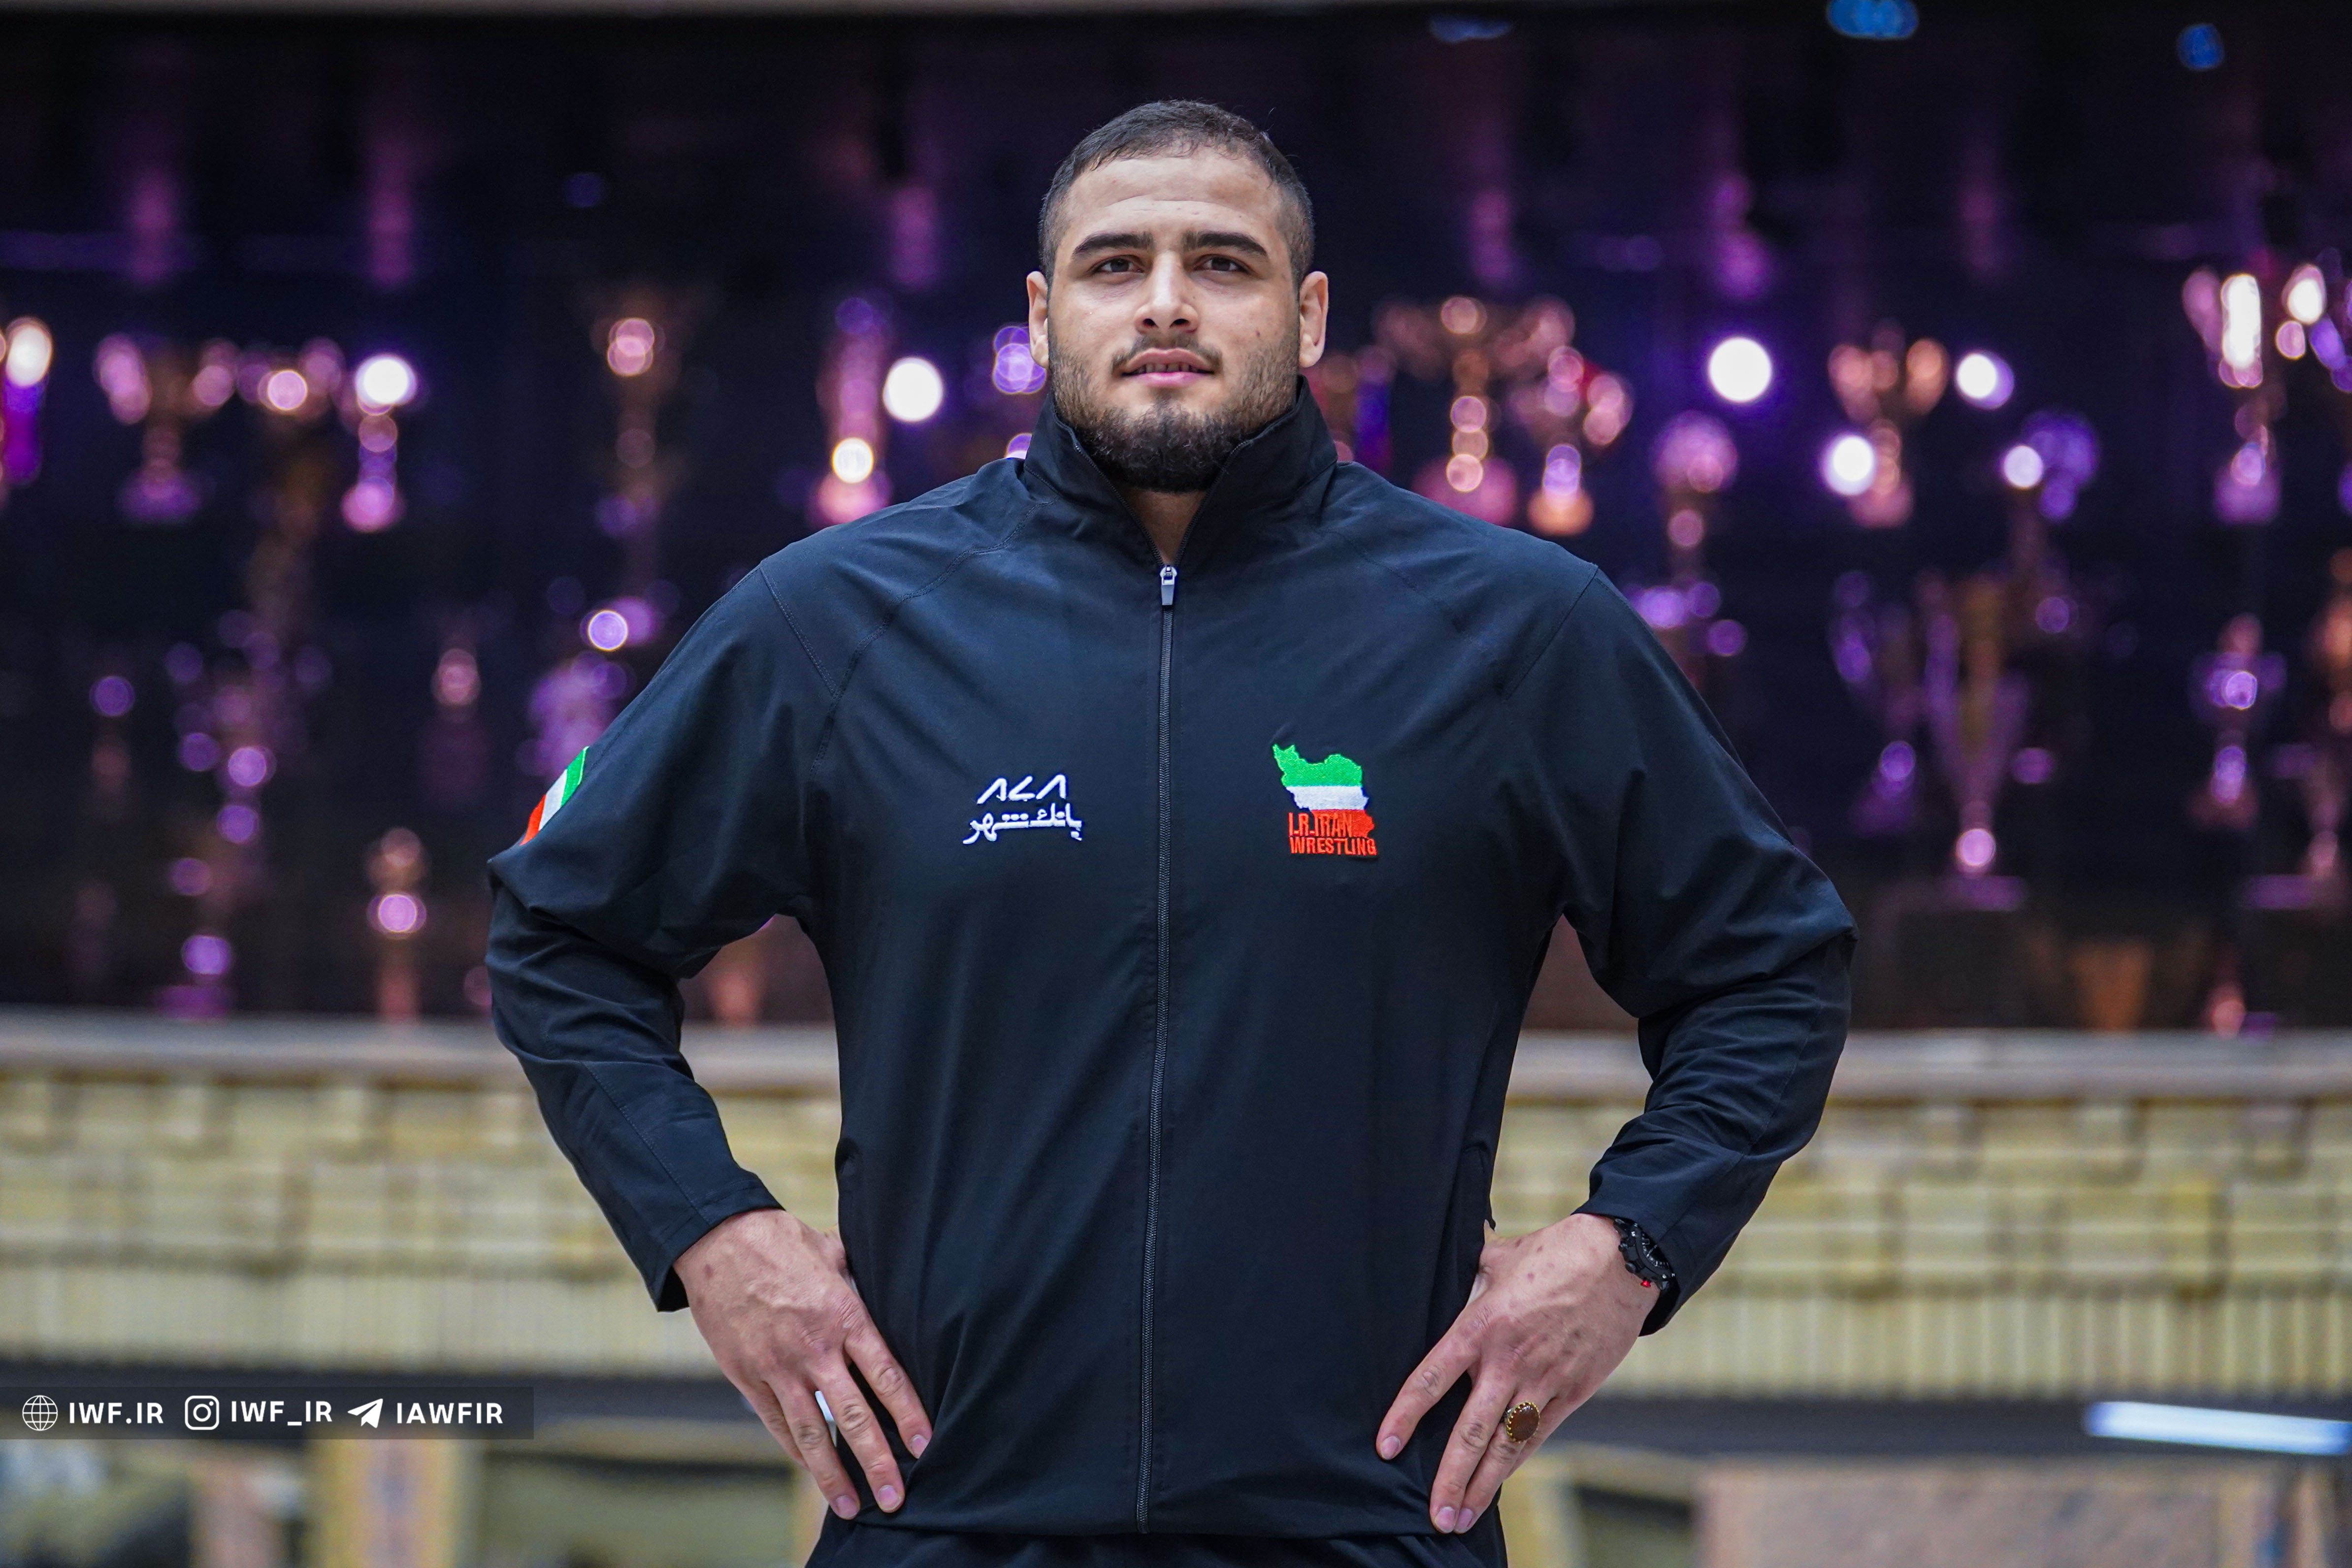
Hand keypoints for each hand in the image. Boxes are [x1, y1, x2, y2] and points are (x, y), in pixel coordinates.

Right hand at [675, 1208, 930, 1519]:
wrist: (717, 1242)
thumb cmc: (781, 1242)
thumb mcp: (833, 1252)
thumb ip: (861, 1279)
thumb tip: (890, 1283)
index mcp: (844, 1315)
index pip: (885, 1375)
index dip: (907, 1414)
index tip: (925, 1445)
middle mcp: (814, 1349)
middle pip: (853, 1415)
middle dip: (877, 1461)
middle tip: (896, 1498)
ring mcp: (778, 1368)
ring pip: (812, 1432)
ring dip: (833, 1474)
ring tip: (853, 1507)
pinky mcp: (748, 1377)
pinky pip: (777, 1422)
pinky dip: (796, 1449)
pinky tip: (812, 1469)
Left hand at [1376, 1212, 1652, 1533]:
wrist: (1620, 1260)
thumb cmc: (1555, 1253)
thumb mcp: (1498, 1258)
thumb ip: (1466, 1276)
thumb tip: (1441, 1270)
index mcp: (1482, 1325)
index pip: (1432, 1378)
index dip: (1406, 1415)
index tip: (1386, 1446)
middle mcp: (1509, 1360)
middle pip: (1471, 1431)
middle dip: (1450, 1478)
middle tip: (1433, 1516)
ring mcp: (1544, 1380)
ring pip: (1506, 1444)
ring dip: (1482, 1485)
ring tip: (1460, 1518)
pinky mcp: (1573, 1391)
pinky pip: (1538, 1434)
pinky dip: (1515, 1462)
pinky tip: (1497, 1484)